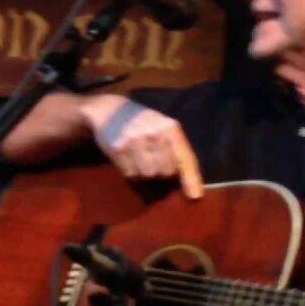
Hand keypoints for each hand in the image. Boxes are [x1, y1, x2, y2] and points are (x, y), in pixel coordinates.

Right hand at [80, 94, 203, 199]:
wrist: (109, 109)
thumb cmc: (143, 123)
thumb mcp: (163, 128)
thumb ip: (176, 149)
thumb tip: (189, 183)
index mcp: (170, 128)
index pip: (184, 158)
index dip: (191, 179)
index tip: (195, 196)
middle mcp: (154, 133)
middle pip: (166, 171)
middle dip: (162, 172)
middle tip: (154, 161)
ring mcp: (135, 141)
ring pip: (148, 174)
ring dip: (145, 172)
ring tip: (140, 159)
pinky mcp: (118, 148)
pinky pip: (130, 173)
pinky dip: (130, 170)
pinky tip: (127, 158)